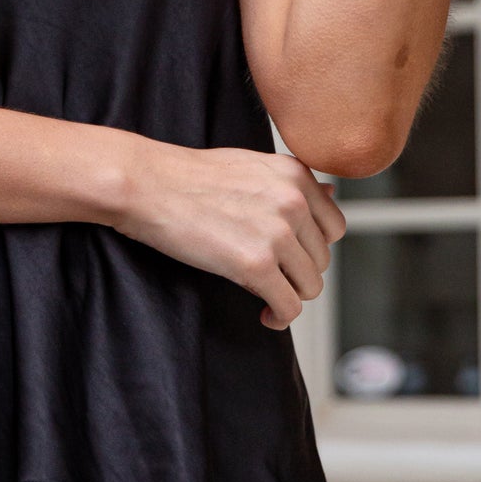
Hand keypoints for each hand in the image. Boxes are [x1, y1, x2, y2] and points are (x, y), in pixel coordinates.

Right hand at [118, 141, 346, 329]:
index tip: (290, 256)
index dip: (312, 246)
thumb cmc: (188, 176)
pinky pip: (289, 306)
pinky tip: (265, 314)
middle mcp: (293, 201)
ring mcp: (276, 233)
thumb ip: (292, 183)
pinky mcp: (255, 265)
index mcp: (294, 174)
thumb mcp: (250, 165)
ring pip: (310, 286)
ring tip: (266, 295)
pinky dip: (280, 316)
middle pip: (321, 259)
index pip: (334, 226)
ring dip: (289, 295)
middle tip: (269, 276)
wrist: (146, 184)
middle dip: (297, 272)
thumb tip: (333, 194)